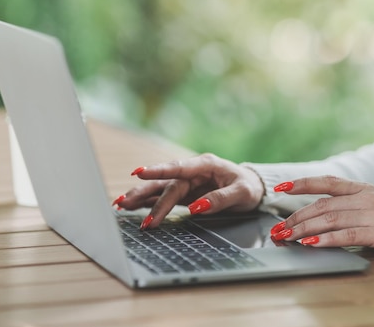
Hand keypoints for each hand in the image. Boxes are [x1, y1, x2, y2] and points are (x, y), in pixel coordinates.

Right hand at [112, 153, 264, 228]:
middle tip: (125, 202)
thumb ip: (220, 199)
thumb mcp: (242, 193)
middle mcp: (192, 172)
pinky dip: (147, 202)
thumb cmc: (248, 187)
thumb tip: (197, 208)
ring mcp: (187, 183)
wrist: (253, 187)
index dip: (159, 170)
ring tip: (120, 204)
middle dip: (144, 193)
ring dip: (140, 197)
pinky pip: (162, 197)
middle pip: (165, 182)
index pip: (179, 168)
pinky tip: (132, 206)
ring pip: (159, 189)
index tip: (139, 172)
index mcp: (206, 165)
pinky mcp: (184, 194)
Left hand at [270, 176, 373, 256]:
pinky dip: (326, 239)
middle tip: (280, 228)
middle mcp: (366, 198)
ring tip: (288, 237)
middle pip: (323, 205)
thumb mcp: (368, 206)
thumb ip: (343, 205)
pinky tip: (311, 243)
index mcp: (361, 188)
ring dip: (305, 230)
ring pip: (330, 220)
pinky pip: (346, 235)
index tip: (280, 187)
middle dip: (297, 217)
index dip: (302, 183)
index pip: (326, 181)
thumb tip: (308, 215)